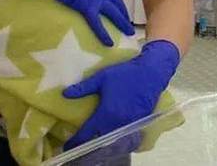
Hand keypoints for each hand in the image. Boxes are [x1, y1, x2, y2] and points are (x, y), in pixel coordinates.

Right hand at [16, 0, 134, 45]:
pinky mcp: (87, 6)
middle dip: (124, 13)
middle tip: (129, 23)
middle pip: (118, 2)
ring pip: (115, 13)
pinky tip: (109, 43)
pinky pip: (98, 24)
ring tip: (129, 33)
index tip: (116, 6)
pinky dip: (104, 35)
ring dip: (123, 24)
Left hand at [63, 40, 180, 149]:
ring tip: (97, 137)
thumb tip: (65, 94)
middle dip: (91, 140)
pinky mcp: (139, 121)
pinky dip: (118, 133)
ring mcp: (130, 123)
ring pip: (114, 136)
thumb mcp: (102, 77)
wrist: (151, 72)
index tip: (69, 144)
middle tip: (82, 140)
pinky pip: (125, 132)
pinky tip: (113, 130)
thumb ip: (83, 88)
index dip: (77, 139)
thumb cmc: (125, 73)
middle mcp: (117, 121)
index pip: (88, 132)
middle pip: (101, 138)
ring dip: (105, 138)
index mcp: (106, 112)